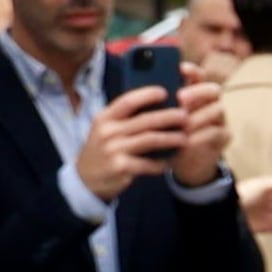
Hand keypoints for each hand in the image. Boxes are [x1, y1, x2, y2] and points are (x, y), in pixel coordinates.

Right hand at [72, 85, 185, 201]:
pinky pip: (149, 163)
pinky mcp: (121, 167)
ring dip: (171, 139)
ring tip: (185, 138)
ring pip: (151, 140)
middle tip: (186, 116)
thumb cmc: (102, 150)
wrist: (85, 179)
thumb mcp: (105, 129)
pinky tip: (170, 161)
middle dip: (170, 117)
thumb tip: (156, 106)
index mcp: (105, 118)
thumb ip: (124, 119)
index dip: (147, 94)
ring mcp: (114, 150)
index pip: (127, 101)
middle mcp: (108, 131)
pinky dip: (162, 163)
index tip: (165, 92)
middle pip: (145, 120)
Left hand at [166, 76, 231, 186]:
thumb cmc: (166, 133)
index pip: (197, 75)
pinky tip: (188, 139)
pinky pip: (217, 132)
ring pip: (218, 109)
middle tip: (181, 98)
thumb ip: (156, 103)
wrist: (178, 160)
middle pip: (213, 89)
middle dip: (197, 91)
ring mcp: (220, 118)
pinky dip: (202, 135)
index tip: (180, 69)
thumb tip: (140, 87)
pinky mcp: (224, 135)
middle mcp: (210, 102)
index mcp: (194, 92)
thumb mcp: (159, 117)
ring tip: (183, 124)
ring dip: (199, 116)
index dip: (191, 70)